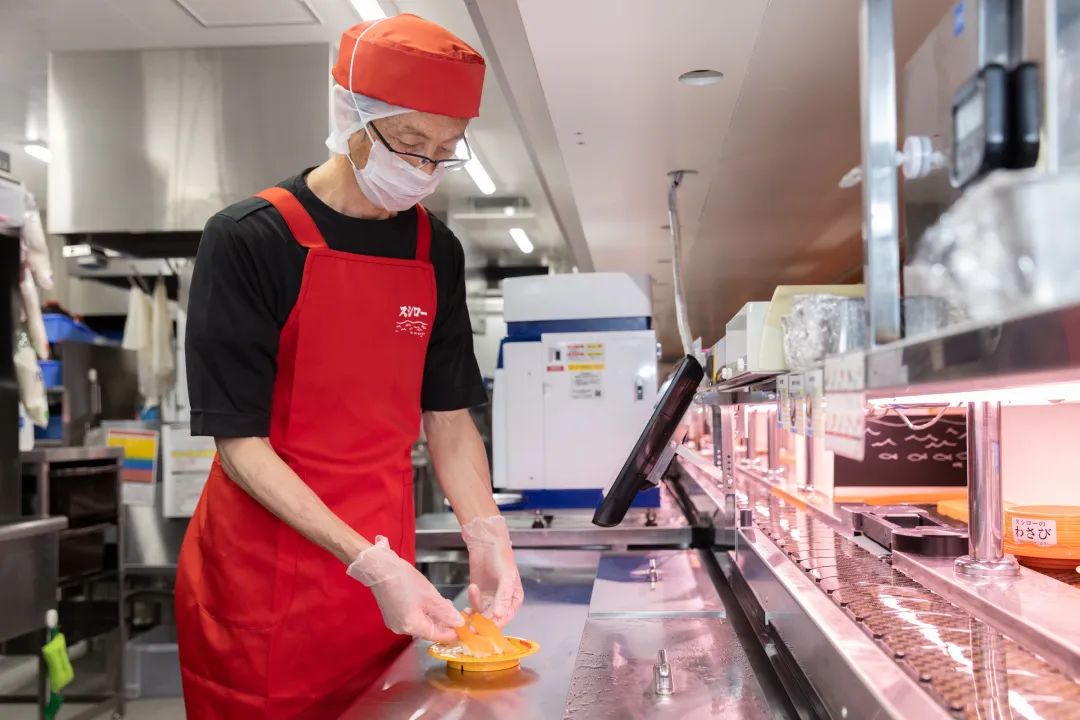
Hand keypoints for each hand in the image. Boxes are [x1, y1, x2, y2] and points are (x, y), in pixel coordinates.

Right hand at [346, 536, 462, 642]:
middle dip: (443, 623)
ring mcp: (396, 622)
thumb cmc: (404, 580)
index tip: (463, 628)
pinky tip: (430, 603)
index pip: (437, 636)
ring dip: (434, 617)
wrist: (379, 568)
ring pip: (421, 624)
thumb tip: (458, 623)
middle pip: (428, 631)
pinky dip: (423, 613)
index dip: (452, 633)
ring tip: (445, 604)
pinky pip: (412, 618)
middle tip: (455, 612)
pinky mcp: (392, 615)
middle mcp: (402, 629)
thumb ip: (445, 611)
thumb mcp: (429, 595)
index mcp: (412, 626)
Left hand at [461, 516, 523, 625]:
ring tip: (471, 598)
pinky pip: (474, 606)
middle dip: (482, 621)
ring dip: (475, 612)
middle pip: (493, 619)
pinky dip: (470, 605)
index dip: (495, 624)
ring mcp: (490, 599)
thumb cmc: (501, 556)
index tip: (484, 627)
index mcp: (514, 599)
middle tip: (471, 624)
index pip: (506, 617)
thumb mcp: (506, 576)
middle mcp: (503, 602)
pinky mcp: (478, 595)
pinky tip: (469, 596)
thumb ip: (503, 597)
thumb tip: (499, 614)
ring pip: (482, 614)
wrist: (486, 543)